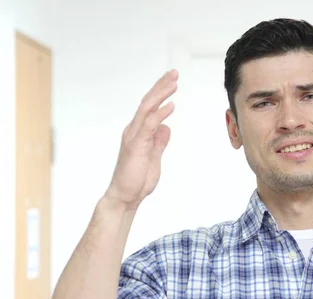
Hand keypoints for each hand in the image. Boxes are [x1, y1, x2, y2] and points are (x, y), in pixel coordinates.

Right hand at [104, 70, 177, 208]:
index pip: (149, 107)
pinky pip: (149, 125)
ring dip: (161, 94)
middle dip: (161, 86)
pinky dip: (160, 114)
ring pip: (147, 108)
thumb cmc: (137, 179)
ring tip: (173, 82)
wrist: (125, 197)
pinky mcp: (136, 145)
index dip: (160, 92)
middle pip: (148, 102)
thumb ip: (159, 142)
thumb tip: (166, 128)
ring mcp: (134, 136)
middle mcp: (133, 130)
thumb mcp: (154, 157)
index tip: (172, 81)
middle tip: (173, 72)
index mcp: (138, 132)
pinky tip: (171, 106)